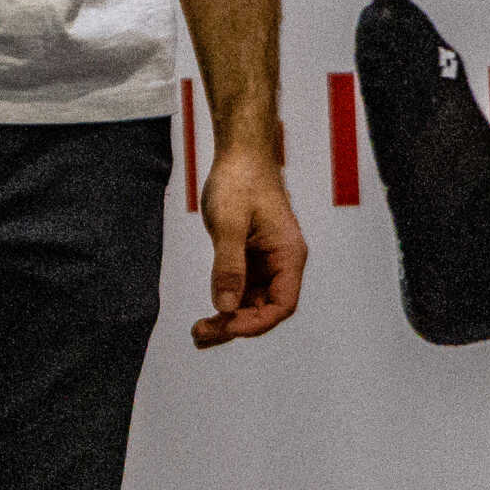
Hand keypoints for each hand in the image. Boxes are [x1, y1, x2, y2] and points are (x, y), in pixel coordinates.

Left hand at [193, 141, 307, 346]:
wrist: (241, 154)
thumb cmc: (241, 181)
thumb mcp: (230, 224)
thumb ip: (228, 267)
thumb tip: (225, 306)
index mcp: (289, 255)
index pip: (282, 304)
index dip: (256, 322)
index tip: (226, 325)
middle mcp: (282, 263)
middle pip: (266, 309)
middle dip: (237, 325)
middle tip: (202, 334)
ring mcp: (267, 262)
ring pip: (253, 303)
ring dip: (229, 318)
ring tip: (200, 331)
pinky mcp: (251, 258)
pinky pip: (242, 289)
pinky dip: (226, 303)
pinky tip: (208, 311)